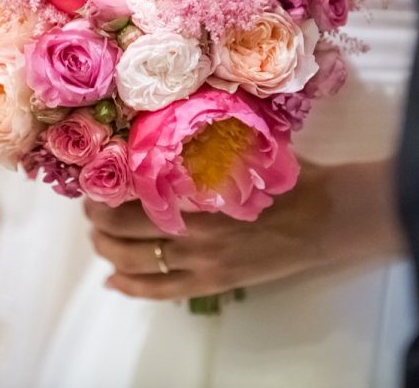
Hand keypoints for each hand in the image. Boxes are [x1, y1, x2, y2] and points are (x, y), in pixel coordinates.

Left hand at [85, 159, 405, 299]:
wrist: (326, 217)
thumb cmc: (287, 176)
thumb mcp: (244, 146)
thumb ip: (203, 142)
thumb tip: (162, 126)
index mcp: (198, 192)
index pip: (131, 194)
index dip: (103, 189)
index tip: (94, 178)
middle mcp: (193, 231)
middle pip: (123, 229)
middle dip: (97, 218)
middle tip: (91, 206)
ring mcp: (201, 262)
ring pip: (135, 262)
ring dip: (107, 250)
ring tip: (98, 237)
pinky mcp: (213, 283)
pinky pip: (160, 291)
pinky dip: (132, 287)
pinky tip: (114, 280)